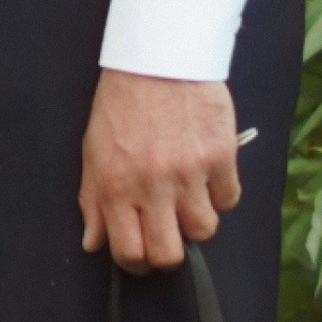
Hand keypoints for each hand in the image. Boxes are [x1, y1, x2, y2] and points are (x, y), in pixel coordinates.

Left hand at [78, 68, 240, 270]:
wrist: (159, 58)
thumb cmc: (122, 103)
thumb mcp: (94, 150)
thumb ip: (93, 200)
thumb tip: (94, 242)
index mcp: (116, 185)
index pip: (129, 252)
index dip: (136, 263)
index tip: (141, 255)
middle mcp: (152, 185)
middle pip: (169, 254)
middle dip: (168, 253)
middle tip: (167, 234)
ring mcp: (190, 173)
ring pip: (204, 230)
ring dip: (196, 221)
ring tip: (187, 199)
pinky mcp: (221, 157)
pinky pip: (228, 199)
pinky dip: (220, 194)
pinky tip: (207, 176)